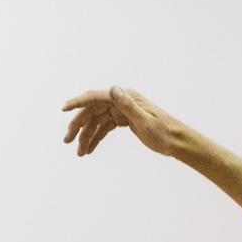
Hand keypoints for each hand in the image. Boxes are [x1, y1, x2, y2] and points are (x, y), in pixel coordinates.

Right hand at [62, 86, 184, 157]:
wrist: (178, 142)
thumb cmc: (165, 133)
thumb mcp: (145, 121)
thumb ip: (128, 105)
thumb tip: (113, 88)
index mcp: (125, 97)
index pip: (96, 97)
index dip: (78, 103)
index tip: (64, 109)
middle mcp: (121, 101)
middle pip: (93, 111)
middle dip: (78, 126)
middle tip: (67, 141)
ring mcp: (122, 111)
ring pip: (97, 122)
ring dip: (86, 136)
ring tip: (79, 153)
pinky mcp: (124, 121)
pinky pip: (105, 128)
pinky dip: (96, 138)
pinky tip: (89, 150)